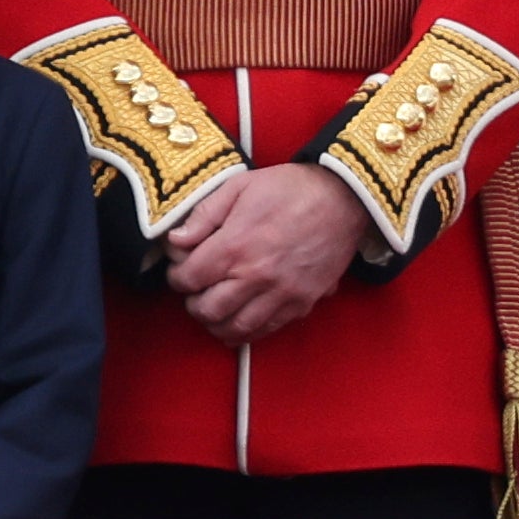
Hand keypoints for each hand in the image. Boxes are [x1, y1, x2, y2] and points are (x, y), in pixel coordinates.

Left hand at [160, 161, 365, 343]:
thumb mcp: (238, 187)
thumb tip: (174, 240)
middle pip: (207, 310)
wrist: (344, 198)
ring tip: (214, 309)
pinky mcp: (303, 302)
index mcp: (235, 247)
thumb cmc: (288, 189)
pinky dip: (247, 331)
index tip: (181, 270)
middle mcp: (256, 276)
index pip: (188, 280)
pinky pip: (268, 330)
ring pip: (236, 328)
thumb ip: (202, 216)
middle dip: (193, 303)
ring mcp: (282, 293)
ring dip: (217, 323)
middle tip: (196, 292)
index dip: (176, 278)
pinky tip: (238, 319)